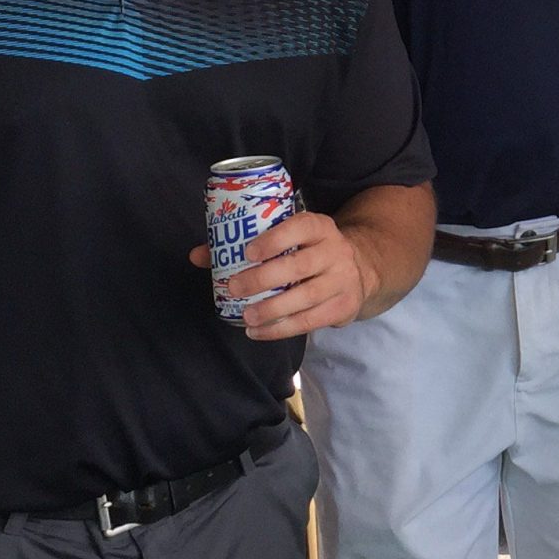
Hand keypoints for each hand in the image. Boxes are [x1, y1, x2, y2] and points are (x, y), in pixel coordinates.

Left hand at [187, 207, 380, 339]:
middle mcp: (335, 251)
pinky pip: (310, 321)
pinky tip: (259, 331)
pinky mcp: (343, 306)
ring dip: (272, 309)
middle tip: (235, 288)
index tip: (247, 252)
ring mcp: (342, 280)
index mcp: (319, 227)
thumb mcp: (289, 239)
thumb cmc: (309, 251)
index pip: (300, 227)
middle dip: (264, 279)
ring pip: (306, 297)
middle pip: (299, 266)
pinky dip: (282, 329)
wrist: (361, 268)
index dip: (274, 239)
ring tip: (246, 315)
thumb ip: (245, 244)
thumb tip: (197, 255)